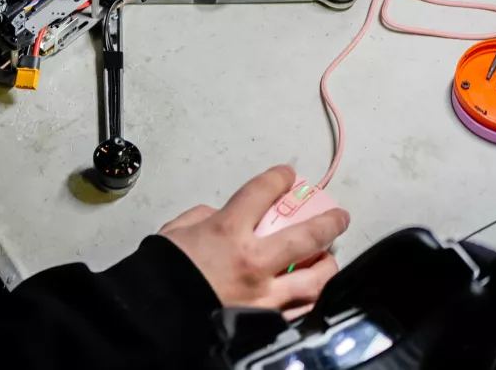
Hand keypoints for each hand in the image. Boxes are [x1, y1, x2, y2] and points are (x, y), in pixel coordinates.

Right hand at [159, 165, 349, 319]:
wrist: (157, 314)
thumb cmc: (163, 271)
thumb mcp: (177, 231)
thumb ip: (203, 217)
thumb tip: (220, 217)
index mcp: (228, 231)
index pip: (263, 192)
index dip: (279, 179)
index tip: (287, 175)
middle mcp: (253, 261)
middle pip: (306, 236)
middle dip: (328, 222)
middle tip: (338, 217)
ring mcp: (264, 294)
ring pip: (314, 280)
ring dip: (327, 265)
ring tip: (329, 257)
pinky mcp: (265, 320)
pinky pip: (298, 309)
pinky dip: (309, 297)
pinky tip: (312, 291)